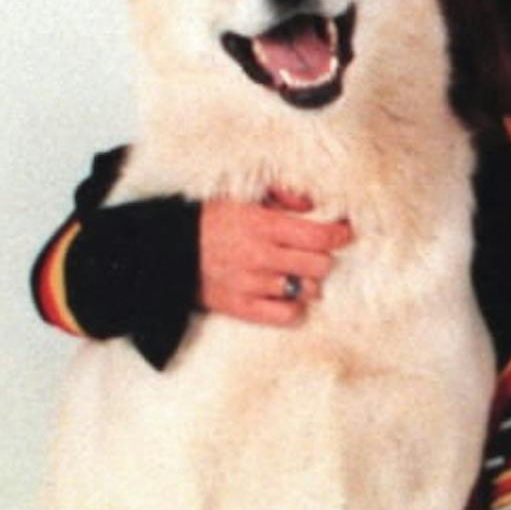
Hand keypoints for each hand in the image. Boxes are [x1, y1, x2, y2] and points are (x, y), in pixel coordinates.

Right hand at [199, 189, 353, 325]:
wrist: (166, 250)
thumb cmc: (211, 219)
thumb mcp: (243, 195)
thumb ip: (282, 194)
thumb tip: (313, 204)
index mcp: (261, 224)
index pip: (318, 235)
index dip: (339, 234)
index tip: (344, 232)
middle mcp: (259, 256)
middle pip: (320, 265)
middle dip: (323, 257)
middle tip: (314, 252)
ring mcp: (251, 285)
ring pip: (308, 290)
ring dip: (309, 281)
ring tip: (296, 272)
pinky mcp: (242, 308)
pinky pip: (288, 315)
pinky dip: (293, 306)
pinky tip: (286, 294)